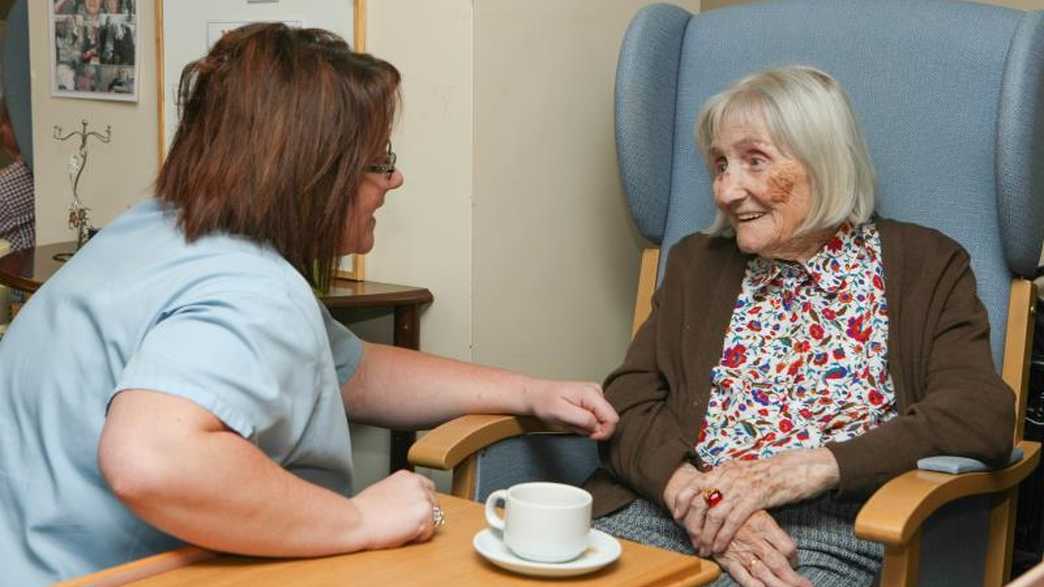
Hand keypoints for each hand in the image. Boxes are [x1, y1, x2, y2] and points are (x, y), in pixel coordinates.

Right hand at [351, 470, 437, 549]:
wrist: (356, 520)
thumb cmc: (363, 511)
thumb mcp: (384, 491)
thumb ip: (401, 493)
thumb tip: (408, 504)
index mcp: (407, 476)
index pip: (428, 488)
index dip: (422, 503)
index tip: (414, 512)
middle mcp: (417, 484)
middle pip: (434, 503)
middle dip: (423, 515)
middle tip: (404, 524)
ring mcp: (423, 498)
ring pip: (433, 518)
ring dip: (420, 526)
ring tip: (400, 527)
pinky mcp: (425, 514)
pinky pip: (428, 532)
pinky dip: (417, 538)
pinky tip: (401, 533)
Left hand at [522, 378, 618, 439]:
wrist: (536, 395)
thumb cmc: (545, 402)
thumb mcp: (561, 412)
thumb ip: (583, 419)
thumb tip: (599, 427)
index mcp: (592, 393)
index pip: (612, 419)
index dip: (603, 432)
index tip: (588, 435)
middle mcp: (597, 392)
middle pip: (609, 420)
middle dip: (593, 429)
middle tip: (574, 426)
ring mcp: (595, 396)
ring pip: (601, 421)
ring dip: (587, 427)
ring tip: (571, 421)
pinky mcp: (591, 401)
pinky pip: (595, 419)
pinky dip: (584, 424)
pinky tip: (573, 419)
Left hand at [665, 449, 837, 555]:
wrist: (798, 467)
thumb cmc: (772, 472)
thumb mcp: (744, 470)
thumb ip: (727, 479)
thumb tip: (712, 489)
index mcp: (725, 468)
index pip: (694, 483)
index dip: (683, 500)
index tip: (677, 515)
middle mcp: (729, 476)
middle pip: (700, 502)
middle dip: (693, 524)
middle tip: (692, 539)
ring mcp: (742, 486)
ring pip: (714, 514)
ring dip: (706, 534)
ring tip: (704, 548)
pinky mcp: (756, 498)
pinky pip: (733, 520)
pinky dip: (723, 535)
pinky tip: (719, 546)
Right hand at [712, 511, 810, 586]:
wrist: (700, 504)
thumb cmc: (729, 505)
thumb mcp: (752, 507)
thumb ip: (767, 524)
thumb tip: (785, 543)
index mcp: (763, 523)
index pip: (787, 546)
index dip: (795, 558)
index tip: (795, 562)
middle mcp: (754, 539)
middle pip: (779, 563)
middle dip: (794, 579)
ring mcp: (740, 551)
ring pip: (764, 573)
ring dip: (779, 586)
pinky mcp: (726, 559)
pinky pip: (743, 577)